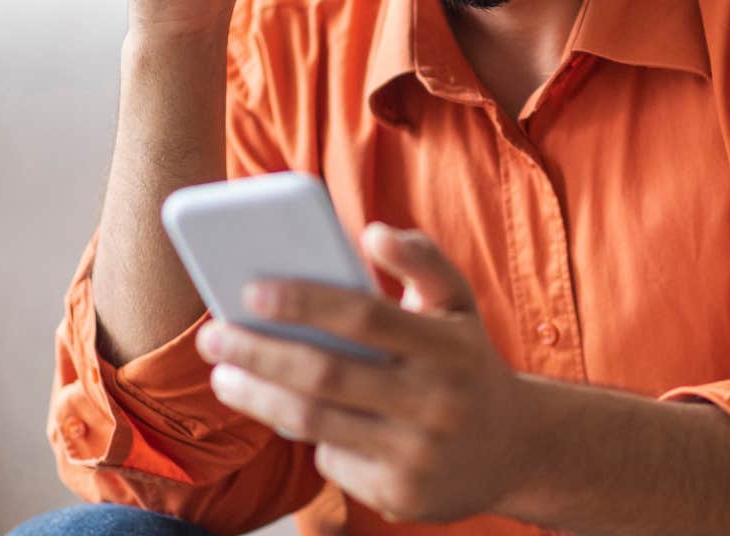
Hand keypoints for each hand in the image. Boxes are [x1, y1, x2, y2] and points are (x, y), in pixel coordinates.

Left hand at [196, 223, 533, 524]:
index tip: (250, 290)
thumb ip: (422, 259)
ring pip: (316, 424)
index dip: (304, 302)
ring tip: (224, 376)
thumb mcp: (459, 305)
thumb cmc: (466, 361)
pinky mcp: (402, 498)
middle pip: (326, 376)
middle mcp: (437, 404)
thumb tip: (374, 232)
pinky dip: (308, 435)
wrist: (516, 449)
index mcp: (449, 347)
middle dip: (259, 354)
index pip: (365, 318)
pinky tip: (290, 415)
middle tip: (212, 337)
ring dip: (258, 399)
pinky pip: (333, 461)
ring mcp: (419, 456)